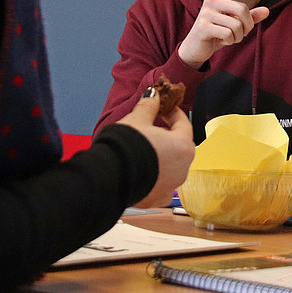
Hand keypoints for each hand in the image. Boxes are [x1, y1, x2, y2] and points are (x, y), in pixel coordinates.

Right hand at [116, 91, 194, 207]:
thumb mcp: (137, 120)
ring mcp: (171, 185)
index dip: (173, 113)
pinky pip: (160, 183)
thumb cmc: (125, 148)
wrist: (107, 178)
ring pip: (171, 166)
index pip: (183, 124)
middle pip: (179, 146)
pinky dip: (154, 175)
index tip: (165, 109)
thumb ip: (149, 106)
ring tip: (144, 148)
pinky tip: (141, 169)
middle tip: (153, 128)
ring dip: (161, 156)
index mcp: (183, 146)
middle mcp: (182, 168)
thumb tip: (154, 95)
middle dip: (168, 136)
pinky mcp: (157, 198)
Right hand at [177, 0, 269, 68]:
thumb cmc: (216, 33)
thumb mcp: (234, 23)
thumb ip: (250, 17)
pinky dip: (229, 41)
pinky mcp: (203, 26)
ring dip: (238, 36)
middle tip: (242, 33)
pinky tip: (221, 41)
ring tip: (229, 38)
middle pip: (242, 9)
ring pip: (236, 25)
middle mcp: (212, 0)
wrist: (195, 47)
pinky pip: (228, 34)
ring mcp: (206, 13)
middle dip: (248, 26)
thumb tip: (266, 10)